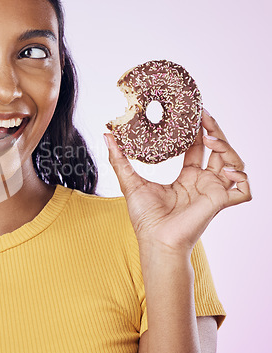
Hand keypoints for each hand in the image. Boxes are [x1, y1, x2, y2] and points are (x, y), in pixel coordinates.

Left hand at [104, 110, 251, 253]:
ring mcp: (213, 192)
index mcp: (187, 178)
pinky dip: (243, 179)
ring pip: (234, 163)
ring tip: (210, 138)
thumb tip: (107, 135)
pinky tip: (228, 170)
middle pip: (218, 150)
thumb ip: (119, 158)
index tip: (194, 112)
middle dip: (214, 131)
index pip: (198, 148)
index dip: (198, 130)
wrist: (155, 240)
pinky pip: (244, 190)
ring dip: (227, 147)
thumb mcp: (129, 181)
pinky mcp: (220, 202)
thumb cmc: (145, 218)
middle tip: (203, 114)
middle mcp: (203, 182)